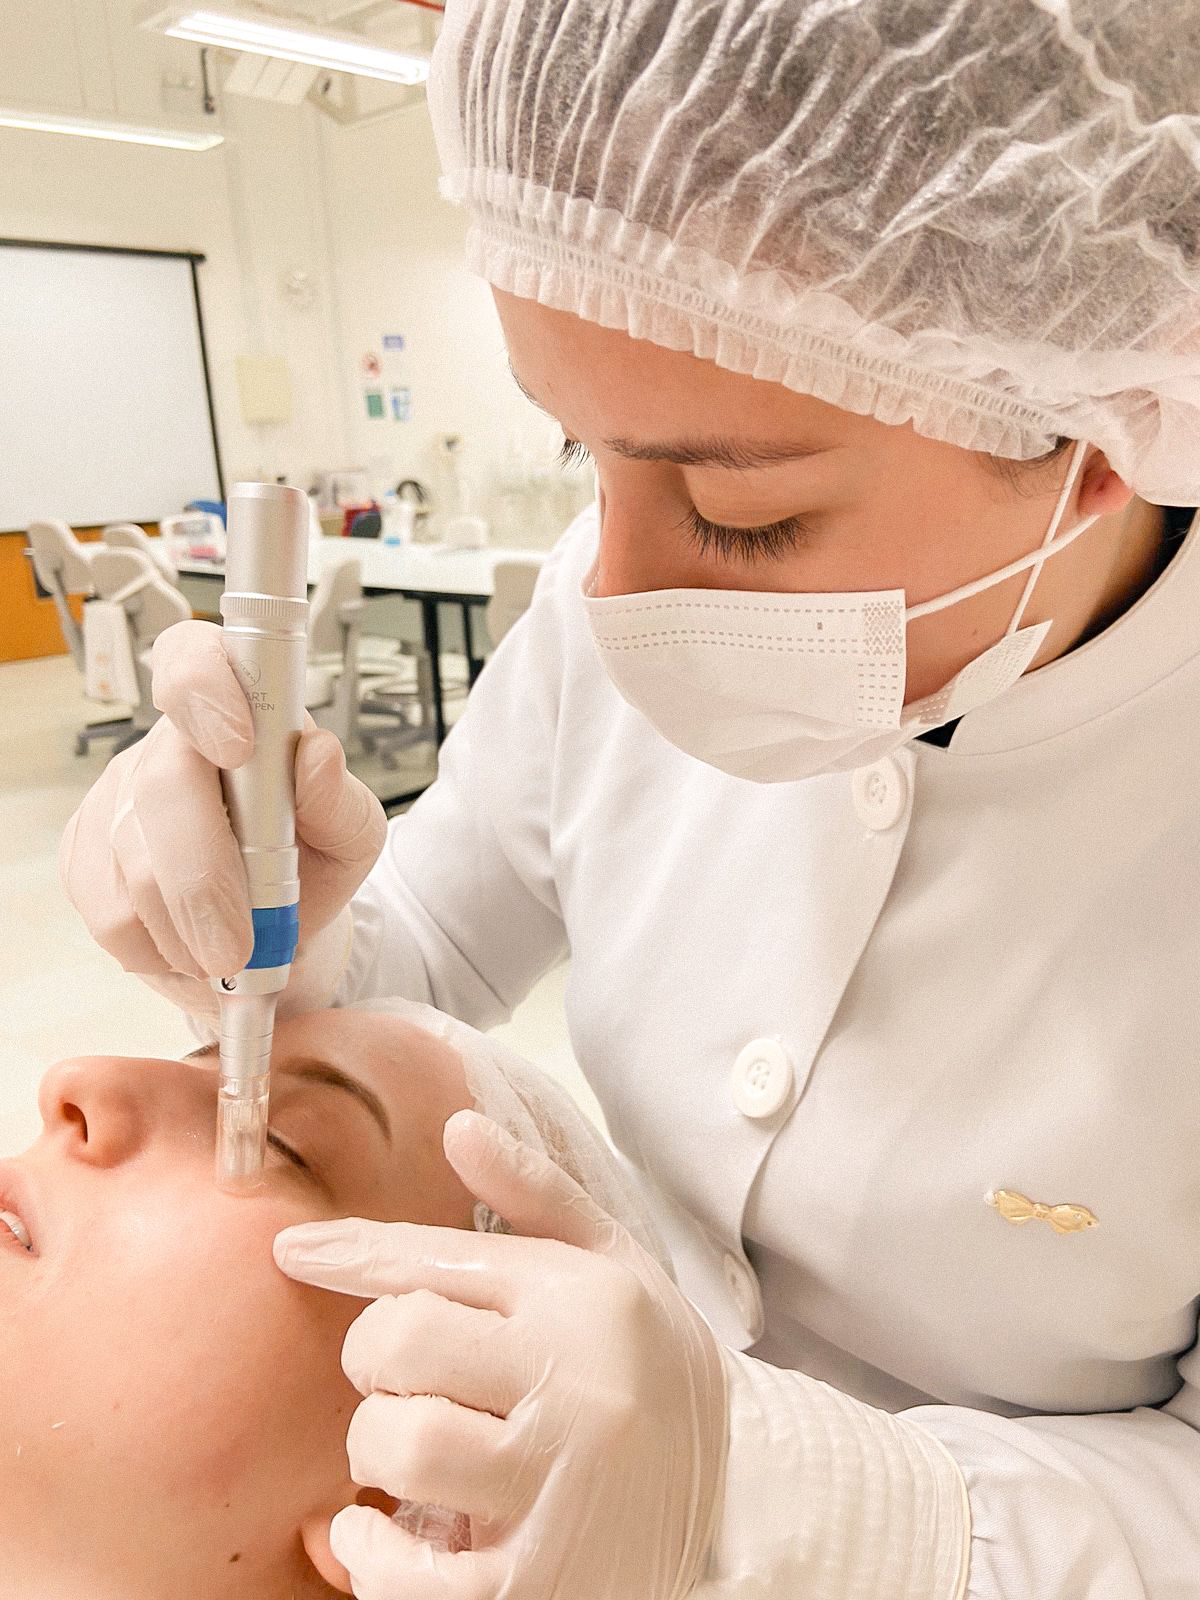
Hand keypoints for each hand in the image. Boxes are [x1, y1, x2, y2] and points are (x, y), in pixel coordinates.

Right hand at [59, 619, 385, 1009]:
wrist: (274, 925)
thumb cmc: (312, 862)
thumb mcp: (350, 834)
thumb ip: (339, 799)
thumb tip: (317, 755)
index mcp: (237, 711)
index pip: (194, 657)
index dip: (204, 690)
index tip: (237, 745)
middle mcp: (168, 744)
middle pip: (162, 787)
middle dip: (201, 878)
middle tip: (235, 946)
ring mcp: (116, 795)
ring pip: (131, 861)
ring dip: (186, 927)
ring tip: (227, 955)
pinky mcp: (86, 852)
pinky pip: (108, 909)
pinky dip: (157, 948)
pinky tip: (189, 950)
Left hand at [274, 1109, 728, 1599]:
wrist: (745, 1505)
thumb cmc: (650, 1369)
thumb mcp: (616, 1267)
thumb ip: (537, 1193)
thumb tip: (458, 1125)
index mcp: (583, 1301)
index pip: (437, 1259)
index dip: (351, 1255)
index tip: (294, 1252)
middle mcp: (576, 1385)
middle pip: (401, 1340)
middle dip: (374, 1356)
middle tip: (396, 1374)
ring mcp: (558, 1489)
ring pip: (402, 1443)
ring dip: (377, 1449)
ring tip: (405, 1449)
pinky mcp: (539, 1582)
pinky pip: (411, 1572)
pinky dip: (373, 1554)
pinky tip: (389, 1534)